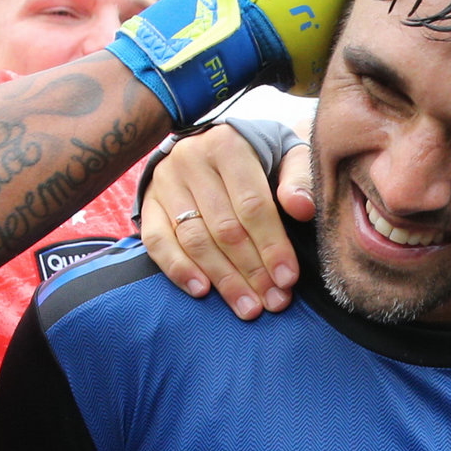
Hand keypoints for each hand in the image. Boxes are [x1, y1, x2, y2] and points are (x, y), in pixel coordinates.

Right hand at [141, 125, 311, 319]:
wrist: (214, 144)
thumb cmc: (259, 156)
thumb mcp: (286, 155)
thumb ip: (299, 179)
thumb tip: (302, 209)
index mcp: (228, 145)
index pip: (252, 205)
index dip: (272, 245)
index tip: (288, 278)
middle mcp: (191, 159)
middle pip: (224, 228)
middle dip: (252, 271)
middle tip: (274, 301)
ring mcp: (165, 181)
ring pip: (194, 240)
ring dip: (223, 279)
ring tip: (248, 306)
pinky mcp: (148, 202)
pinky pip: (157, 242)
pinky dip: (178, 269)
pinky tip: (202, 291)